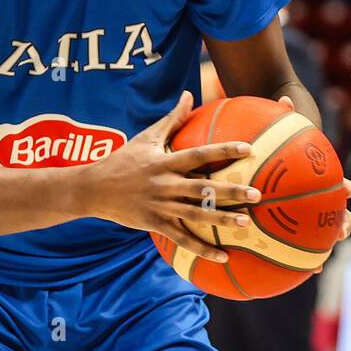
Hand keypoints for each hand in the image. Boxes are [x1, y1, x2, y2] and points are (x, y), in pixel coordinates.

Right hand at [83, 91, 261, 262]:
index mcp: (166, 162)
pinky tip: (223, 256)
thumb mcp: (147, 137)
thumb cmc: (123, 160)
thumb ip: (172, 118)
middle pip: (203, 188)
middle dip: (230, 191)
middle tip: (256, 194)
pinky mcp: (155, 224)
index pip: (199, 154)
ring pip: (196, 214)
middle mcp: (165, 184)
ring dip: (222, 220)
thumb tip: (188, 94)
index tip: (248, 149)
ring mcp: (161, 206)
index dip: (224, 151)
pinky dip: (202, 249)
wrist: (93, 189)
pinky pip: (182, 239)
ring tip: (246, 223)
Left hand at [278, 96, 350, 268]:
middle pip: (337, 214)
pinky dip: (290, 258)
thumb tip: (284, 99)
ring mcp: (308, 214)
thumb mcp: (284, 130)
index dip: (344, 188)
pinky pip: (293, 246)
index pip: (339, 184)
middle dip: (341, 225)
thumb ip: (286, 116)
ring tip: (318, 262)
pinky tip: (285, 271)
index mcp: (321, 180)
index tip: (348, 189)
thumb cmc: (282, 140)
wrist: (276, 153)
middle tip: (339, 231)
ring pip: (319, 235)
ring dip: (320, 249)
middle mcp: (319, 198)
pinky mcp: (291, 227)